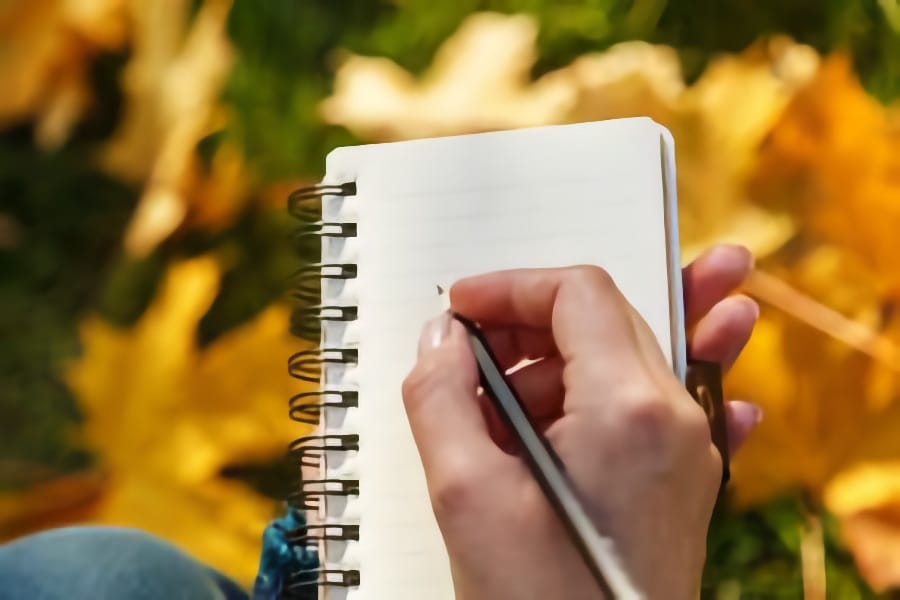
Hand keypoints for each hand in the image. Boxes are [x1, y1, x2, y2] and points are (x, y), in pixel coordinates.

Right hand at [401, 244, 757, 599]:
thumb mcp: (467, 496)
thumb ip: (441, 396)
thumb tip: (441, 340)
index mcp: (630, 410)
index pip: (579, 292)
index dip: (511, 286)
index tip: (462, 310)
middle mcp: (675, 419)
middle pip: (602, 317)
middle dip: (528, 322)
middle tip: (470, 353)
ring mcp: (689, 448)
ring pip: (617, 357)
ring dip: (551, 365)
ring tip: (494, 415)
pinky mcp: (683, 475)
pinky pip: (645, 400)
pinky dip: (594, 390)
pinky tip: (556, 410)